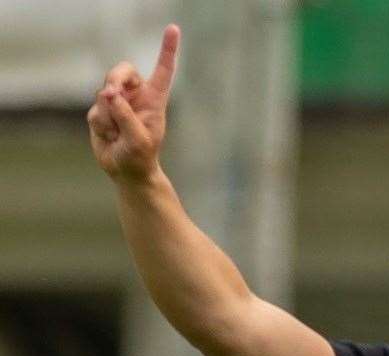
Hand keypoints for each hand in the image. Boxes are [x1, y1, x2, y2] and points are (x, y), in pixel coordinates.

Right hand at [87, 24, 180, 182]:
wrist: (126, 171)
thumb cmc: (140, 157)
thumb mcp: (139, 140)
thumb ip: (126, 116)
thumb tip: (109, 93)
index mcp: (155, 99)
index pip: (162, 70)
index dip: (167, 50)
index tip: (173, 29)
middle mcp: (136, 96)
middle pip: (121, 71)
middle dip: (114, 79)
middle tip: (113, 95)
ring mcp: (117, 102)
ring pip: (104, 94)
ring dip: (108, 116)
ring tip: (119, 135)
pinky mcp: (101, 111)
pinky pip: (95, 111)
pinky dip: (101, 125)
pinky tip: (110, 137)